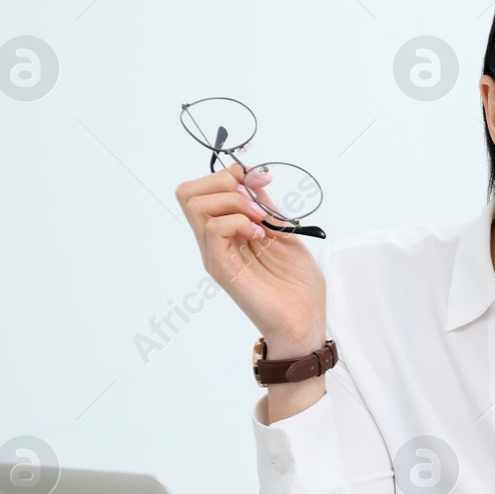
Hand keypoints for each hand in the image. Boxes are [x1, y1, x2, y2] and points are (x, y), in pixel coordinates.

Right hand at [175, 164, 325, 357]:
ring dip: (234, 201)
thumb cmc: (297, 283)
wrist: (306, 319)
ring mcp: (216, 255)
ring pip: (196, 206)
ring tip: (259, 220)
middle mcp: (214, 242)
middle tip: (255, 201)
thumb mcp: (283, 232)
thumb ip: (264, 206)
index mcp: (226, 231)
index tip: (260, 180)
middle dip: (224, 182)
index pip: (201, 190)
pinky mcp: (222, 268)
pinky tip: (258, 235)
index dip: (228, 174)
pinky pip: (212, 230)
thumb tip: (252, 177)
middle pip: (188, 193)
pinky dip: (237, 221)